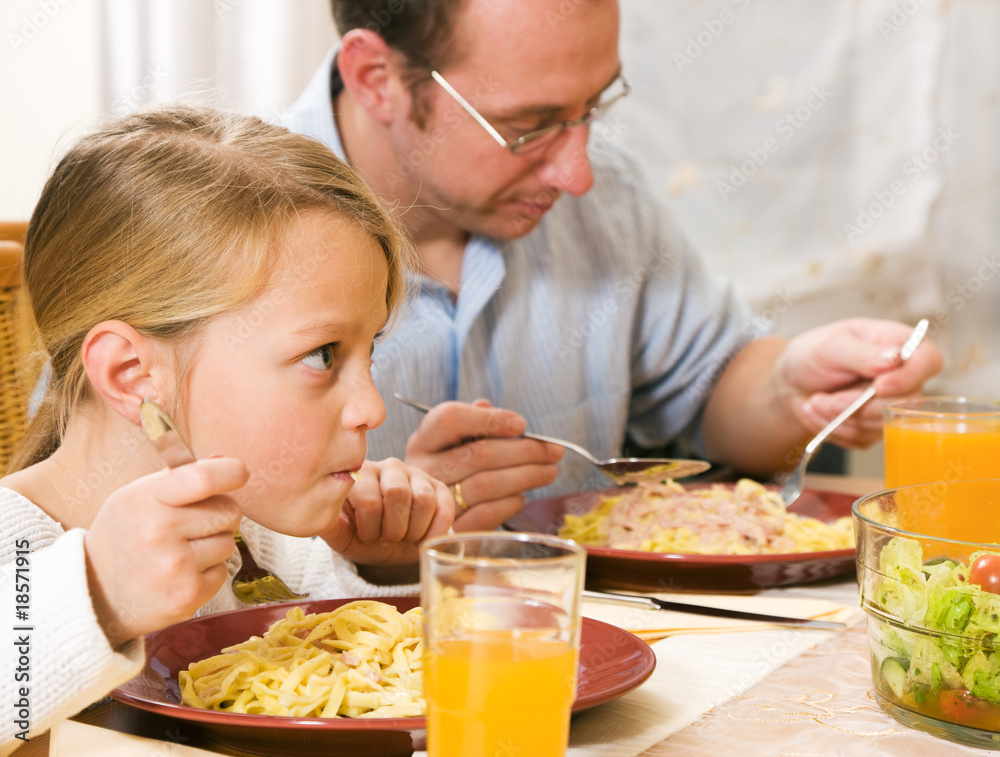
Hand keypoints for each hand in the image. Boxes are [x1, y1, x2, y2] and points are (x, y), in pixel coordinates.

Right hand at [84, 458, 246, 646]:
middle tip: (193, 525)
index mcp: (147, 499)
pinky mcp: (187, 596)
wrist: (96, 594)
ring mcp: (174, 566)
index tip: (238, 473)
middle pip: (229, 511)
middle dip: (220, 515)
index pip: (203, 478)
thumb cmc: (125, 536)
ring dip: (213, 546)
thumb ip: (182, 477)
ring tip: (179, 552)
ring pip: (228, 543)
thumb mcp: (138, 496)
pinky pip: (223, 572)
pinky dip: (208, 572)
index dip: (230, 472)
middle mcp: (159, 531)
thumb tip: (225, 462)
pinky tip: (180, 573)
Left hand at [320, 458, 452, 569]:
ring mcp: (415, 475)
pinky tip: (424, 539)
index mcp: (360, 474)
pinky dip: (436, 529)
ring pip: (423, 500)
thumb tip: (317, 513)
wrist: (386, 547)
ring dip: (413, 530)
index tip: (366, 537)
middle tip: (386, 540)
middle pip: (397, 494)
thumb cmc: (360, 537)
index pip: (369, 499)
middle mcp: (388, 467)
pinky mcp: (438, 487)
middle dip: (392, 529)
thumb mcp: (341, 535)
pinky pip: (444, 505)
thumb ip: (330, 524)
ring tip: (403, 538)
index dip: (370, 528)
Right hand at [403, 399, 562, 530]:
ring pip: (486, 485)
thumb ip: (474, 422)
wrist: (422, 517)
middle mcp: (423, 470)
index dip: (490, 419)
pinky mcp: (448, 531)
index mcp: (422, 441)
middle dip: (525, 451)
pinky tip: (522, 496)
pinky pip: (485, 514)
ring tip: (549, 471)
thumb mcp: (452, 442)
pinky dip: (510, 503)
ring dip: (526, 476)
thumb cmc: (449, 470)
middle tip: (554, 451)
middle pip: (478, 454)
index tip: (522, 424)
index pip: (450, 418)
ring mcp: (433, 503)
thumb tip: (499, 413)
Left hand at [776, 318, 942, 447]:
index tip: (878, 387)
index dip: (909, 377)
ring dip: (840, 418)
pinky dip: (834, 429)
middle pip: (904, 403)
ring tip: (815, 401)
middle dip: (856, 405)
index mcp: (899, 344)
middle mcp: (903, 376)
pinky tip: (820, 412)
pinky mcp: (874, 428)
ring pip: (880, 425)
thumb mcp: (830, 345)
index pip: (928, 360)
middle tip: (823, 399)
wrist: (792, 383)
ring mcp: (891, 406)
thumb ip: (861, 353)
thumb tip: (894, 358)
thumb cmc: (813, 355)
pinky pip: (862, 439)